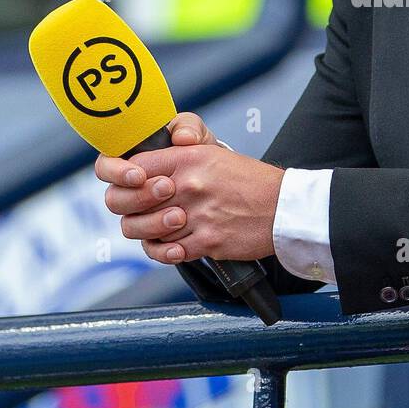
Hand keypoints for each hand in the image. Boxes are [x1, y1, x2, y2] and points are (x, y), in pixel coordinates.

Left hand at [94, 112, 283, 265]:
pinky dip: (169, 252)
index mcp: (188, 158)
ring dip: (149, 233)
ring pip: (144, 231)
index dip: (124, 180)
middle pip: (128, 203)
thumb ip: (176, 160)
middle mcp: (188, 185)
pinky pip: (169, 252)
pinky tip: (178, 247)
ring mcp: (196, 215)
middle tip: (140, 212)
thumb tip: (142, 172)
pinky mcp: (207, 241)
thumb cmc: (250, 181)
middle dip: (128, 210)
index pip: (133, 167)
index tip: (132, 187)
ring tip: (164, 229)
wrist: (284, 208)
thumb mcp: (212, 155)